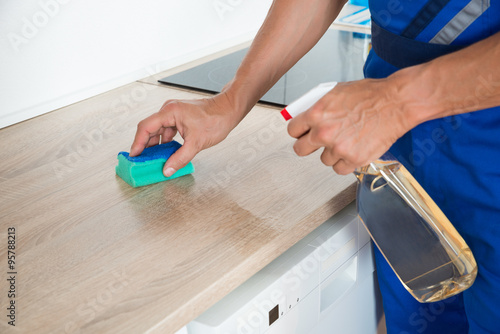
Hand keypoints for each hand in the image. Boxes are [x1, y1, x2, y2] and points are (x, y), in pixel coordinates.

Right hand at [130, 93, 239, 176]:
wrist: (229, 110)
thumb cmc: (216, 119)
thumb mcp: (196, 143)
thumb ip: (180, 158)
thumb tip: (167, 169)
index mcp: (170, 111)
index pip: (145, 127)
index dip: (138, 142)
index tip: (134, 155)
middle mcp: (169, 110)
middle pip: (150, 129)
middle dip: (145, 145)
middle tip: (142, 160)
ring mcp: (175, 113)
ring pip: (159, 131)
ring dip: (156, 145)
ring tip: (154, 159)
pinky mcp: (180, 118)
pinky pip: (167, 131)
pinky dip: (165, 142)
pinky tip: (167, 153)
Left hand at [287, 79, 412, 174]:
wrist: (396, 103)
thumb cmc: (371, 95)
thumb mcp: (336, 92)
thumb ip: (319, 107)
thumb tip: (308, 116)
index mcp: (317, 114)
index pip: (293, 130)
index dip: (298, 131)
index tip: (301, 133)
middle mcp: (324, 133)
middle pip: (300, 149)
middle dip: (307, 145)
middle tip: (316, 142)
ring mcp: (339, 148)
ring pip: (324, 159)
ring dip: (332, 153)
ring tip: (346, 140)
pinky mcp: (354, 159)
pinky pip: (339, 169)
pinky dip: (345, 163)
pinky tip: (352, 150)